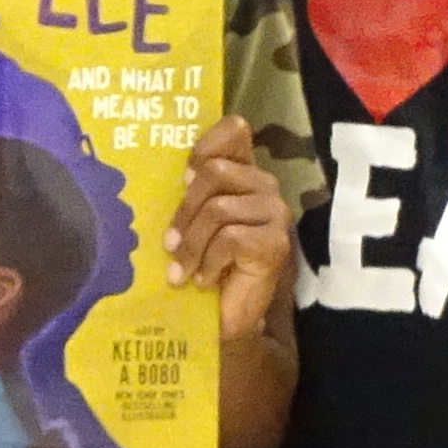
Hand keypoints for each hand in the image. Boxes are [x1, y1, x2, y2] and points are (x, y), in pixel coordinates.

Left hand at [166, 116, 298, 340]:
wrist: (223, 317)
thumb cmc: (201, 265)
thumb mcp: (188, 221)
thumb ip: (189, 191)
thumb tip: (179, 174)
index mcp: (242, 173)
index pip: (234, 130)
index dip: (205, 144)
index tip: (184, 178)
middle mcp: (264, 186)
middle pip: (216, 170)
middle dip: (185, 210)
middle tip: (171, 243)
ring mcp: (275, 213)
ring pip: (219, 208)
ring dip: (192, 245)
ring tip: (183, 270)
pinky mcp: (277, 243)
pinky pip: (231, 238)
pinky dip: (209, 263)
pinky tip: (205, 280)